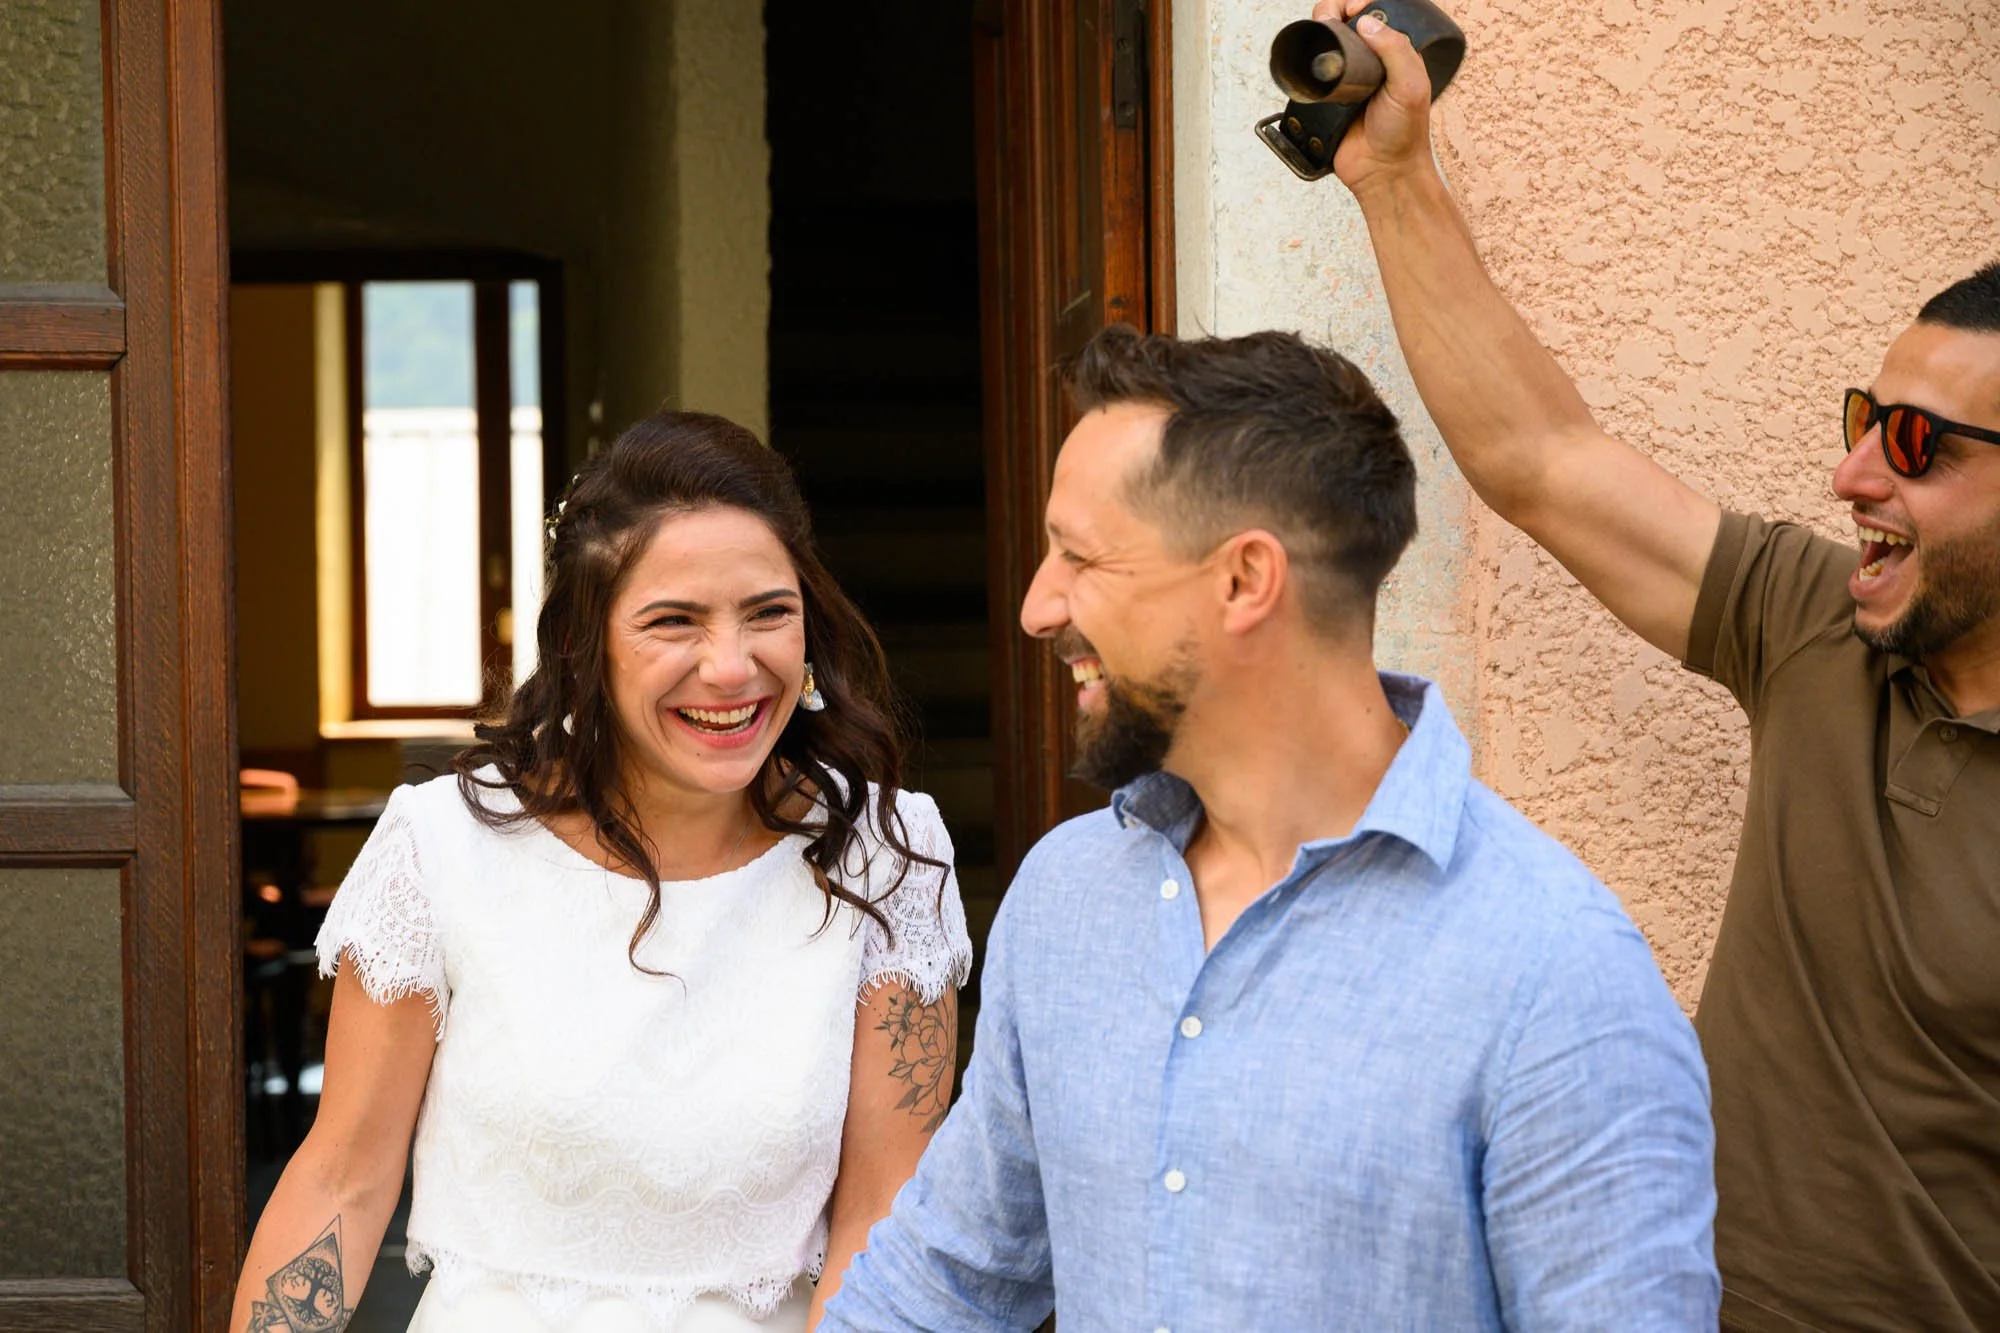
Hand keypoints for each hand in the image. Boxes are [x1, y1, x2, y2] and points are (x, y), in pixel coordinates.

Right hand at [1317, 0, 1437, 194]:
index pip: (1373, 15)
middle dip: (1334, 13)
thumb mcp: (1410, 85)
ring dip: (1318, 34)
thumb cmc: (1403, 133)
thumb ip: (1395, 50)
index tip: (1352, 9)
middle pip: (1344, 23)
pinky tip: (1307, 61)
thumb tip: (1366, 24)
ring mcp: (1345, 80)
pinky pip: (1311, 75)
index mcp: (1393, 52)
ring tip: (1318, 36)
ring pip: (1325, 45)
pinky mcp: (1325, 98)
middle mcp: (1368, 62)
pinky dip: (1306, 65)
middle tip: (1331, 22)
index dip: (1359, 4)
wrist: (1381, 171)